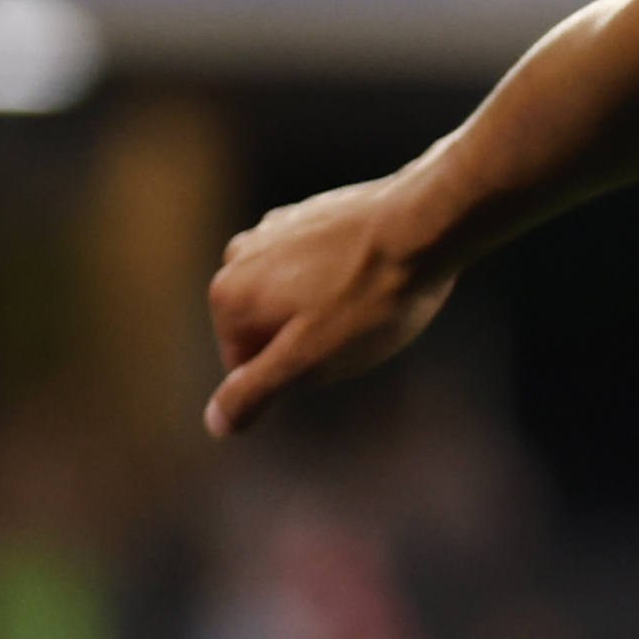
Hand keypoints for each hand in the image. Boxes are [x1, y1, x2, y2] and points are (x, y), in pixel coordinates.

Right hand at [203, 175, 458, 436]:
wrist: (423, 227)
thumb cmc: (369, 298)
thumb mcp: (309, 360)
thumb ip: (255, 392)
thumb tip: (216, 422)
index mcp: (228, 296)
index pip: (247, 367)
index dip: (299, 371)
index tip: (335, 351)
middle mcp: (238, 257)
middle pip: (268, 330)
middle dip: (307, 340)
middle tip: (355, 329)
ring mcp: (273, 231)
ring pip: (292, 299)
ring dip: (324, 309)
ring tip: (368, 302)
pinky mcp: (309, 216)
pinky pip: (314, 267)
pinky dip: (339, 277)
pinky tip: (372, 275)